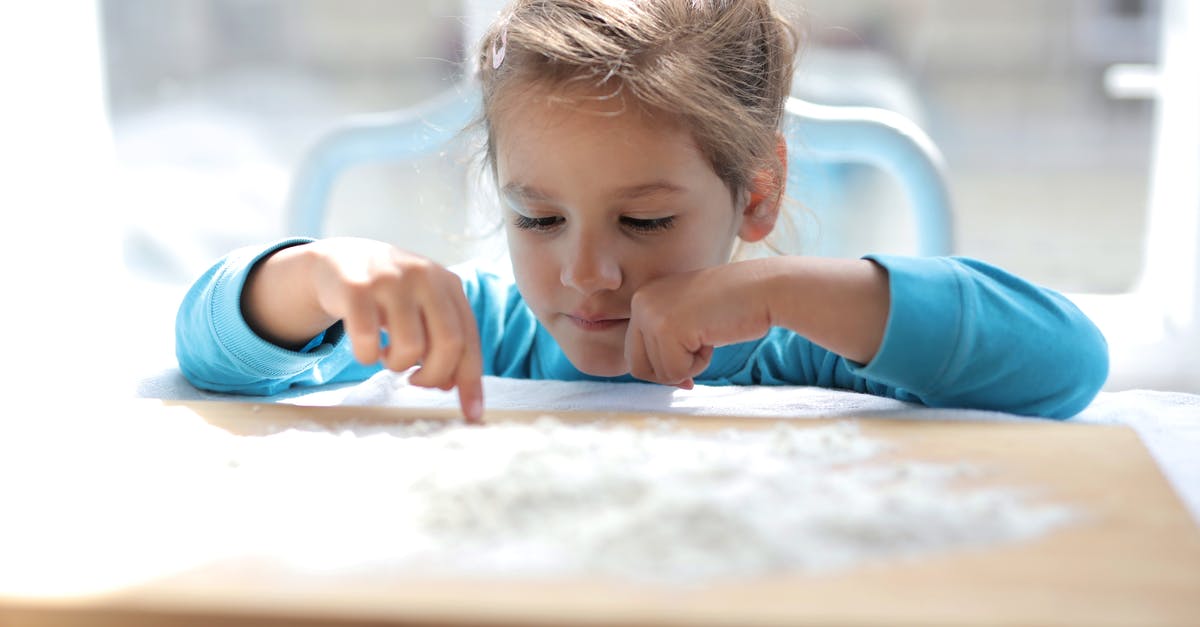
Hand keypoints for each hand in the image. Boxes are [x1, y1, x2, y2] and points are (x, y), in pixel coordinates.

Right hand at [307, 238, 483, 421]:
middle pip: (448, 343)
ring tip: (388, 355)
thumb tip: (454, 386)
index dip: (471, 380)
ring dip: (397, 365)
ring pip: (410, 347)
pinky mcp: (355, 288)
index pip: (469, 338)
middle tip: (416, 381)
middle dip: (434, 376)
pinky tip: (366, 347)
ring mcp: (390, 279)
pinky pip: (368, 341)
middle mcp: (424, 276)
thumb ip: (443, 342)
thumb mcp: (423, 310)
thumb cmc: (390, 296)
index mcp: (448, 284)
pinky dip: (367, 356)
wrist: (340, 261)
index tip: (471, 414)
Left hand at [624, 261, 775, 387]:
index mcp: (644, 297)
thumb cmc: (734, 305)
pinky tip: (712, 337)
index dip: (664, 367)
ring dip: (690, 365)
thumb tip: (657, 379)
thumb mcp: (689, 319)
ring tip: (709, 335)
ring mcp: (651, 314)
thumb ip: (668, 342)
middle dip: (671, 371)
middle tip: (700, 351)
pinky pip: (676, 372)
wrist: (765, 288)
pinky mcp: (666, 328)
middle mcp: (641, 302)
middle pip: (638, 366)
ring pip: (660, 373)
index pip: (635, 353)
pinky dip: (699, 365)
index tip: (691, 361)